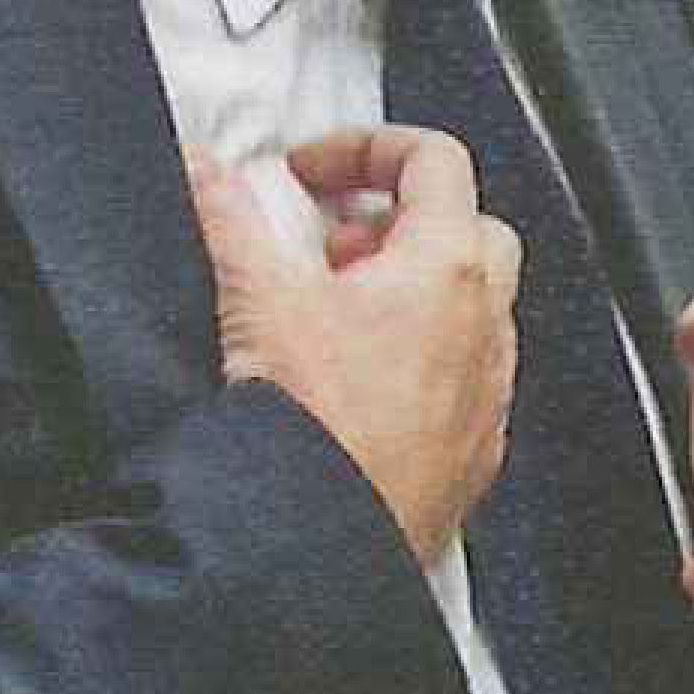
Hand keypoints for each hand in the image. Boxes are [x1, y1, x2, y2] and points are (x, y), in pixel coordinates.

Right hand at [190, 130, 519, 564]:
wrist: (325, 547)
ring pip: (471, 312)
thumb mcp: (256, 300)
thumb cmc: (312, 431)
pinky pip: (461, 383)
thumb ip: (228, 218)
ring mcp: (488, 394)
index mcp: (447, 269)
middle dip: (398, 224)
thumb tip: (205, 169)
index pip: (436, 160)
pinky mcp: (474, 453)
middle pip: (467, 230)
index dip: (367, 146)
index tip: (311, 173)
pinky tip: (355, 389)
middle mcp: (487, 327)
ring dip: (409, 297)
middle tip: (331, 247)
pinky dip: (417, 365)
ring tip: (333, 319)